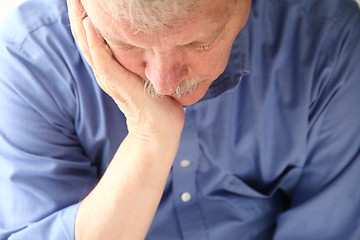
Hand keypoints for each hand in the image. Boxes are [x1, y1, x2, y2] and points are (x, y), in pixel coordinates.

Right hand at [67, 0, 184, 146]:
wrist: (159, 130)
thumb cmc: (158, 102)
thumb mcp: (148, 72)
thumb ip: (142, 58)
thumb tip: (153, 40)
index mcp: (111, 66)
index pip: (93, 36)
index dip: (87, 15)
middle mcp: (105, 70)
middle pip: (84, 36)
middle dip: (78, 12)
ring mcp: (109, 77)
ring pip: (88, 45)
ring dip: (80, 20)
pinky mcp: (117, 84)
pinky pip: (102, 60)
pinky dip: (94, 42)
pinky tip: (89, 24)